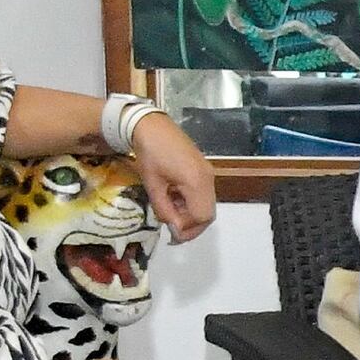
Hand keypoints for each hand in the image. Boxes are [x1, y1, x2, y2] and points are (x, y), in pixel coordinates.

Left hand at [127, 117, 218, 239]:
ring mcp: (208, 173)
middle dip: (192, 226)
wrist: (152, 126)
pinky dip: (192, 203)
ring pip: (207, 205)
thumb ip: (164, 209)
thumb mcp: (153, 185)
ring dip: (191, 215)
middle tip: (173, 230)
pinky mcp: (204, 170)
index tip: (171, 233)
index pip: (201, 216)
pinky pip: (204, 194)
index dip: (187, 228)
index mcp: (196, 182)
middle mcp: (208, 179)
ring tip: (171, 213)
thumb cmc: (150, 153)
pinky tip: (175, 199)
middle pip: (209, 214)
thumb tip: (173, 228)